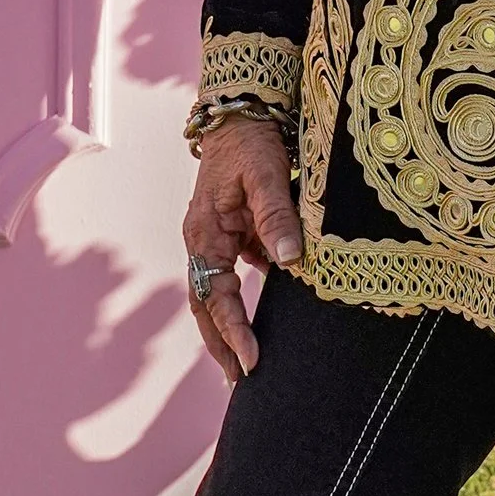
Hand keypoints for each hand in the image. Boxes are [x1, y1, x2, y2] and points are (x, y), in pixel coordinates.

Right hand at [181, 115, 302, 383]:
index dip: (233, 331)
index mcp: (205, 234)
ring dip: (230, 330)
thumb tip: (290, 260)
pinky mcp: (235, 235)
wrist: (240, 112)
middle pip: (207, 305)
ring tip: (248, 367)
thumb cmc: (251, 142)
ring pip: (219, 295)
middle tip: (243, 383)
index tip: (252, 361)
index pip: (216, 296)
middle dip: (222, 345)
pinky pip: (237, 277)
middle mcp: (204, 243)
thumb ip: (277, 217)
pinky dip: (246, 304)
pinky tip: (266, 325)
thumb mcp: (266, 175)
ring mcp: (218, 241)